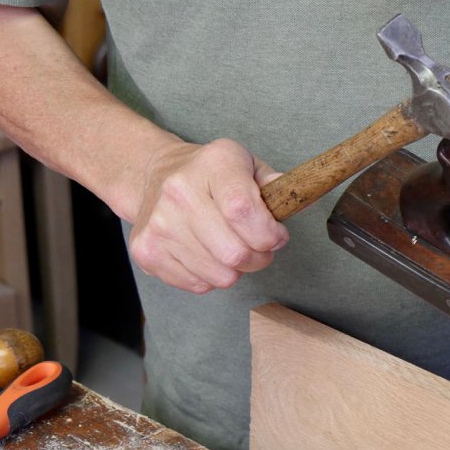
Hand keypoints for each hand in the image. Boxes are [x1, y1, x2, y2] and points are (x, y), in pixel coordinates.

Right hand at [128, 138, 288, 292]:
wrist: (155, 176)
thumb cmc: (211, 175)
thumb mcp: (246, 165)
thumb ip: (275, 184)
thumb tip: (302, 199)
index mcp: (213, 164)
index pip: (244, 211)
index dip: (269, 234)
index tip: (277, 235)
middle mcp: (180, 192)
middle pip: (235, 252)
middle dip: (260, 258)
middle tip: (259, 248)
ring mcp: (160, 224)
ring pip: (220, 275)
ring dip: (237, 270)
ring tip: (232, 248)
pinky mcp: (146, 251)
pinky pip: (198, 285)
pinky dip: (212, 277)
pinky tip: (209, 254)